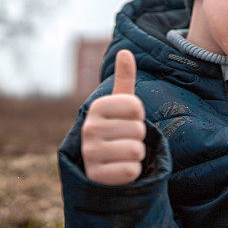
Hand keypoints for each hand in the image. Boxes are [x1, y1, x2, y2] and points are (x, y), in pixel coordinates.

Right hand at [81, 49, 146, 185]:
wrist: (102, 165)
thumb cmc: (116, 129)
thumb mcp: (120, 105)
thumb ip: (124, 79)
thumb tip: (125, 51)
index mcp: (97, 107)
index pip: (136, 106)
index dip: (138, 116)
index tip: (126, 121)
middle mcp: (89, 128)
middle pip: (138, 129)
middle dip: (138, 137)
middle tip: (124, 140)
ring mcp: (90, 153)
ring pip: (136, 150)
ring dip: (136, 155)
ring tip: (122, 154)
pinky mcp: (96, 176)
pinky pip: (131, 170)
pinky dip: (132, 172)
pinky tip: (119, 169)